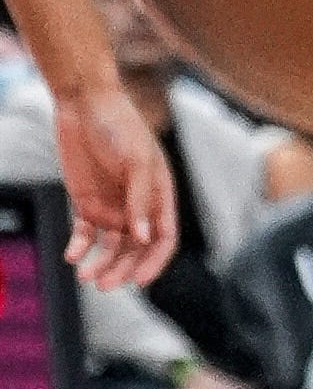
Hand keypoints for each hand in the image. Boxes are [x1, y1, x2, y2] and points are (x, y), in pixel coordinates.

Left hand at [55, 81, 176, 288]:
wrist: (84, 104)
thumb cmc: (120, 126)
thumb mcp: (135, 160)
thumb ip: (140, 199)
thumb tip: (143, 237)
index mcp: (160, 196)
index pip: (164, 238)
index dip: (154, 262)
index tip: (138, 281)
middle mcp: (138, 206)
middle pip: (135, 249)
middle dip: (122, 269)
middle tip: (103, 284)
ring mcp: (113, 205)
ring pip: (110, 247)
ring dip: (100, 263)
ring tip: (84, 275)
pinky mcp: (87, 202)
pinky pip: (85, 234)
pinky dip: (80, 247)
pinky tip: (72, 255)